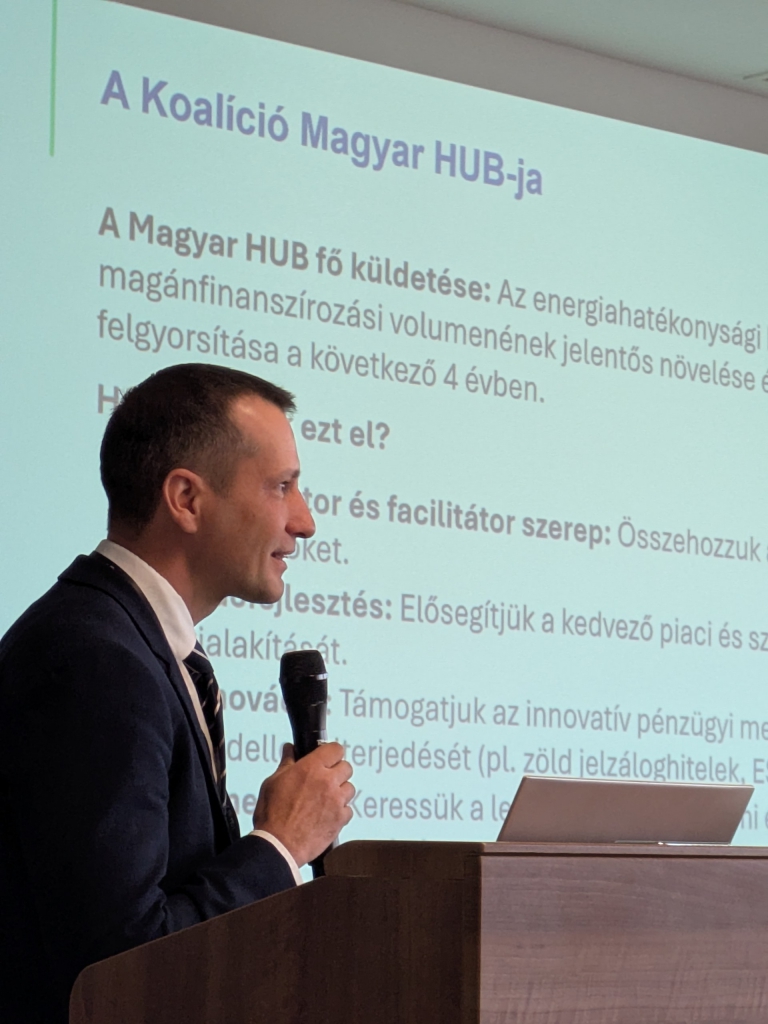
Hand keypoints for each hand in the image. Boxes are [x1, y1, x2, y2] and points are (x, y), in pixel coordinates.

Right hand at [252, 742, 353, 866]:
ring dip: (340, 792)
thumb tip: (289, 750)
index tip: (327, 757)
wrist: (278, 845)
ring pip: (349, 788)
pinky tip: (327, 815)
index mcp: (310, 768)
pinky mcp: (340, 819)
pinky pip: (349, 810)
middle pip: (346, 767)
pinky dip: (341, 812)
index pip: (335, 749)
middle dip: (337, 772)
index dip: (331, 752)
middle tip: (325, 780)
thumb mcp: (273, 783)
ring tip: (325, 800)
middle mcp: (327, 782)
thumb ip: (286, 763)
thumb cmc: (272, 816)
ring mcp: (336, 800)